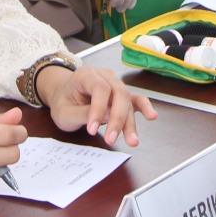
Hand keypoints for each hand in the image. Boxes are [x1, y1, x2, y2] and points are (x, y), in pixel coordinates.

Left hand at [39, 66, 158, 146]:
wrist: (64, 96)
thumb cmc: (63, 103)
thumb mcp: (64, 112)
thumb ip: (83, 113)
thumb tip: (107, 117)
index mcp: (86, 75)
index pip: (99, 88)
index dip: (98, 109)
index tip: (92, 130)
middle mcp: (104, 76)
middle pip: (119, 93)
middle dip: (117, 118)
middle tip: (112, 140)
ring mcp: (116, 84)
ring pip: (128, 101)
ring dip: (130, 122)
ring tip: (132, 141)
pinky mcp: (122, 95)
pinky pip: (136, 99)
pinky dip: (145, 107)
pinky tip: (152, 116)